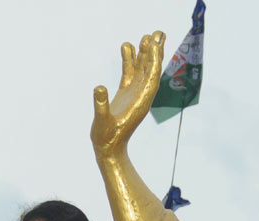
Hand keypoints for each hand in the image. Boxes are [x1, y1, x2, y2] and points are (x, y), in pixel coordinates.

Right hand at [91, 31, 164, 156]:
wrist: (108, 149)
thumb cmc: (106, 138)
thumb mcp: (102, 123)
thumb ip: (101, 106)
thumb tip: (99, 87)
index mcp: (140, 102)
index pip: (150, 78)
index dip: (153, 61)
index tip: (154, 44)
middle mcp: (141, 96)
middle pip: (151, 71)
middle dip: (155, 52)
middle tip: (159, 33)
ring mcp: (134, 94)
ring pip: (142, 70)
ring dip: (145, 54)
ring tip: (147, 35)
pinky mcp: (126, 95)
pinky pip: (130, 74)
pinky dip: (131, 61)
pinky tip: (128, 47)